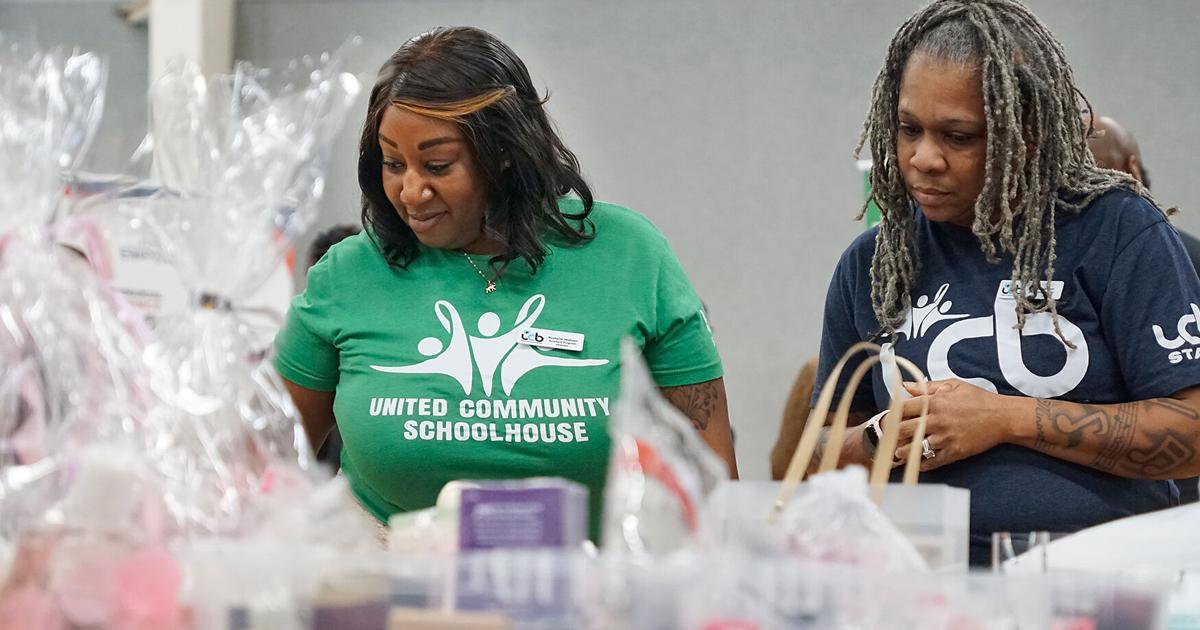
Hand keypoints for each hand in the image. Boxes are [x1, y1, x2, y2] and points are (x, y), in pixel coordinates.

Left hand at [892, 379, 1013, 471]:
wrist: (1003, 417)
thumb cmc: (978, 399)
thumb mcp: (952, 385)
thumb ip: (926, 386)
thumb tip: (904, 385)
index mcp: (934, 402)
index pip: (902, 409)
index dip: (891, 415)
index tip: (886, 419)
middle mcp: (937, 420)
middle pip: (904, 430)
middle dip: (892, 435)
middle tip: (886, 439)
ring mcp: (945, 437)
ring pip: (915, 448)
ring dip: (903, 452)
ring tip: (898, 453)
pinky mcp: (955, 451)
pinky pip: (932, 461)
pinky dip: (921, 464)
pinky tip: (916, 463)